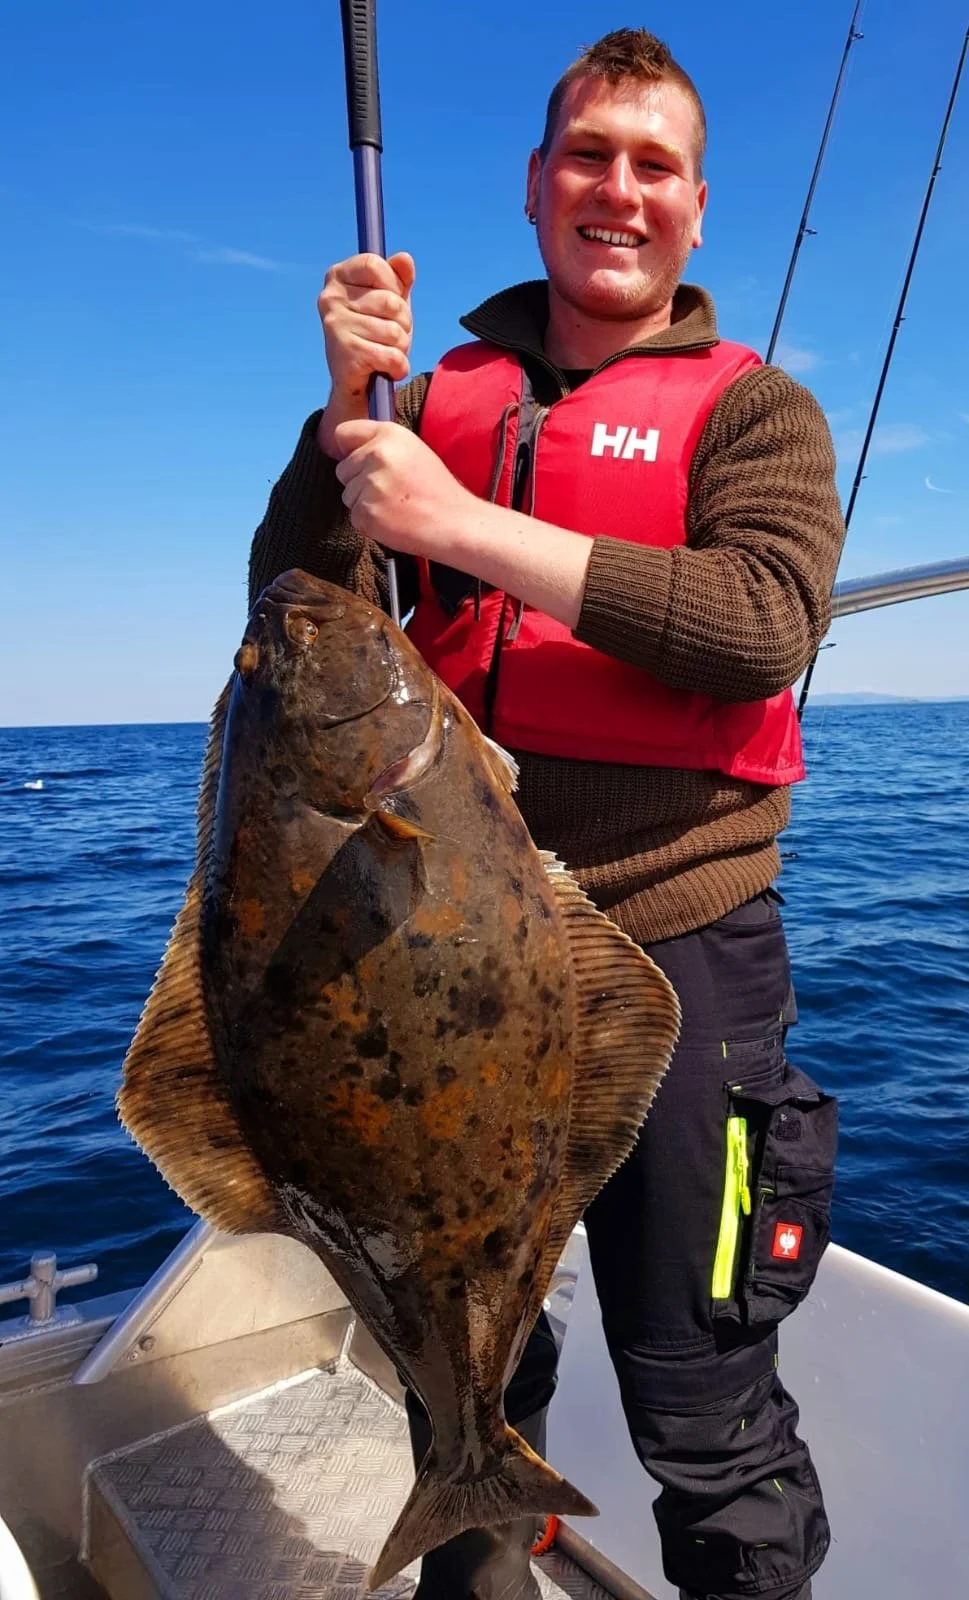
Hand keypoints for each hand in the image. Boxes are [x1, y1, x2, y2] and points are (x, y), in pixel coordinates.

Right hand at [317, 252, 414, 454]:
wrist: (357, 382)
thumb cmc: (375, 334)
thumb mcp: (390, 301)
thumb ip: (399, 279)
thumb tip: (405, 259)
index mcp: (337, 276)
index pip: (375, 265)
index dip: (393, 285)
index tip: (391, 302)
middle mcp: (329, 298)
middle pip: (390, 301)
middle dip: (403, 322)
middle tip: (390, 335)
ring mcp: (334, 325)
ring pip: (394, 331)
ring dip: (401, 347)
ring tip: (386, 351)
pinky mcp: (344, 354)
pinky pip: (391, 356)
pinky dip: (398, 366)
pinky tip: (387, 369)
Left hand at [333, 420, 477, 559]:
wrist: (454, 523)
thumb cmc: (436, 489)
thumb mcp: (413, 450)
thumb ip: (382, 444)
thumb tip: (350, 450)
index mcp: (390, 434)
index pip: (343, 433)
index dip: (349, 449)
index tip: (359, 461)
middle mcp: (376, 454)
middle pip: (342, 468)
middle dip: (358, 480)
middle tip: (389, 490)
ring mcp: (370, 485)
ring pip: (347, 494)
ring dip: (364, 502)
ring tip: (394, 506)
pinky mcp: (365, 513)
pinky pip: (354, 516)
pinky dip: (369, 522)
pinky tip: (392, 520)